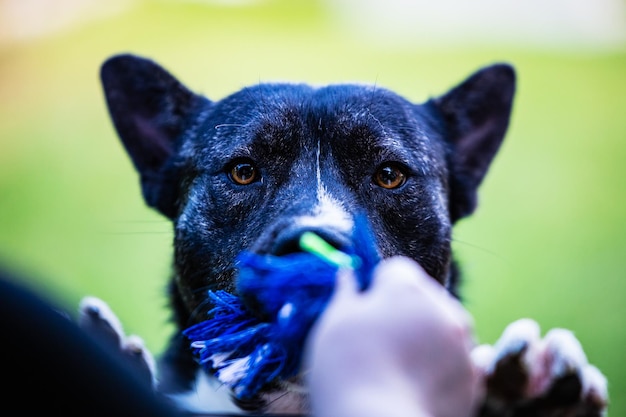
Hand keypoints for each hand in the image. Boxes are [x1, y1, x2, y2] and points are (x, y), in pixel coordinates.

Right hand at [304, 256, 480, 416]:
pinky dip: (451, 361)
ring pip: (446, 324)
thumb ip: (346, 291)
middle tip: (382, 341)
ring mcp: (464, 343)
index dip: (379, 288)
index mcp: (407, 288)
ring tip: (403, 364)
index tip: (366, 311)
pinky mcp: (474, 376)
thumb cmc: (347, 368)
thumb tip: (347, 271)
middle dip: (407, 310)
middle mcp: (443, 307)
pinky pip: (467, 357)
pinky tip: (429, 375)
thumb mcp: (335, 322)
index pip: (396, 270)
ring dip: (430, 334)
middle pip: (425, 296)